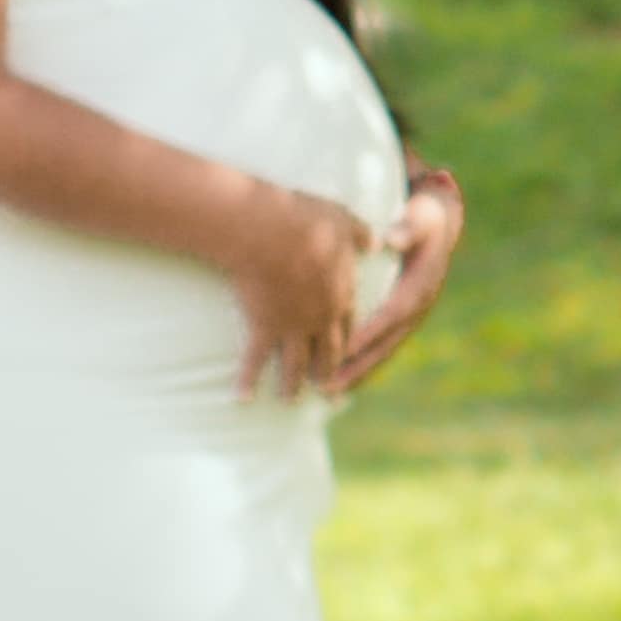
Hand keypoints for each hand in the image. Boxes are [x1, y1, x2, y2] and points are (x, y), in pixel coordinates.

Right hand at [233, 189, 367, 403]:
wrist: (270, 232)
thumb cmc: (307, 220)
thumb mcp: (343, 220)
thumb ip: (361, 234)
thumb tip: (377, 242)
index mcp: (342, 294)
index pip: (348, 323)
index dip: (348, 339)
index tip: (348, 353)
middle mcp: (321, 318)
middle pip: (328, 351)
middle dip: (327, 370)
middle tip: (325, 388)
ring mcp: (293, 327)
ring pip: (296, 364)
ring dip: (293, 384)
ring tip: (289, 400)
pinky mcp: (264, 327)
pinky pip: (255, 361)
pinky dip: (248, 381)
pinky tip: (243, 398)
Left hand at [326, 161, 463, 399]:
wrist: (439, 226)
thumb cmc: (422, 219)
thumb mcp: (419, 217)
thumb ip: (406, 227)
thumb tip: (392, 239)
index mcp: (421, 285)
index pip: (392, 314)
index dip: (369, 332)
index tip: (343, 348)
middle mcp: (418, 308)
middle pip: (386, 344)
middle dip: (357, 366)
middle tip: (328, 385)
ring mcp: (411, 318)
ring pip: (383, 352)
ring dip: (357, 374)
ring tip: (328, 395)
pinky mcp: (401, 321)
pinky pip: (381, 348)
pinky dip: (362, 366)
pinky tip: (340, 382)